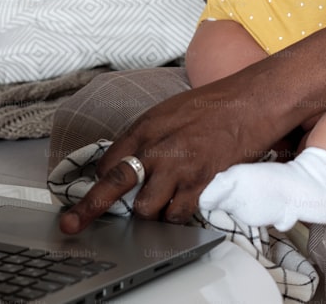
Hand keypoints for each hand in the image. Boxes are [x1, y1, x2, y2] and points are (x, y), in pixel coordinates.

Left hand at [58, 78, 292, 232]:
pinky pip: (178, 215)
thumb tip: (135, 159)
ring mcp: (178, 167)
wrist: (252, 101)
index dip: (99, 182)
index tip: (94, 192)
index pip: (108, 162)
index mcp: (146, 126)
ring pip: (146, 209)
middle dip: (90, 209)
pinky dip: (177, 217)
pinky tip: (182, 208)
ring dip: (151, 214)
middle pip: (114, 186)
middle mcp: (156, 147)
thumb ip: (150, 136)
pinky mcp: (201, 182)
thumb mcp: (171, 110)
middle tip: (73, 224)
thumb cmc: (217, 103)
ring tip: (161, 206)